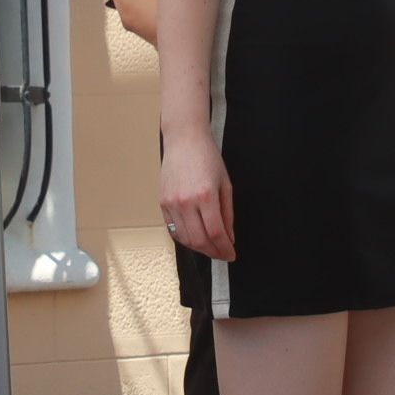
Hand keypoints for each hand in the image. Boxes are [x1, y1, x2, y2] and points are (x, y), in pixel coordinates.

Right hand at [159, 128, 235, 260]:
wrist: (184, 139)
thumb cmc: (207, 157)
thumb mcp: (225, 184)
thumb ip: (227, 213)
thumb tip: (229, 236)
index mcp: (206, 196)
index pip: (216, 233)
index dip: (225, 249)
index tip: (231, 254)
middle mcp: (186, 202)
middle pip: (199, 240)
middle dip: (213, 252)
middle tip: (222, 254)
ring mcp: (172, 203)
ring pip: (185, 238)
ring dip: (199, 248)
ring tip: (210, 247)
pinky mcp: (163, 203)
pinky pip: (173, 229)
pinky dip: (185, 239)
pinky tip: (194, 238)